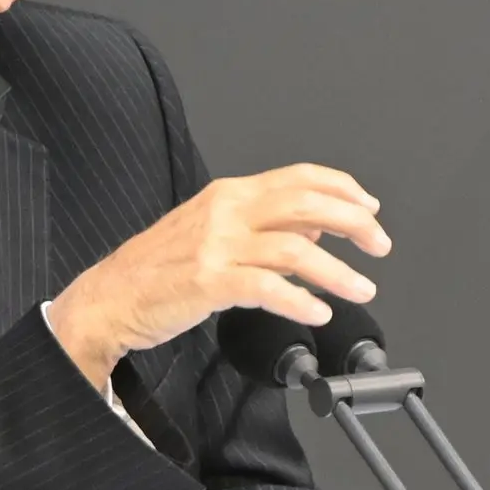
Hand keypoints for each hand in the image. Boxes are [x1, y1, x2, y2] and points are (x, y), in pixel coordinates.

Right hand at [47, 164, 390, 389]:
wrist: (110, 297)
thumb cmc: (157, 269)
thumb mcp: (211, 232)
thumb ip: (261, 226)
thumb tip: (313, 228)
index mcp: (228, 194)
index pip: (300, 177)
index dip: (344, 189)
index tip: (370, 208)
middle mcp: (225, 212)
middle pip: (306, 204)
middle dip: (354, 223)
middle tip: (379, 244)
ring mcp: (216, 245)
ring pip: (295, 248)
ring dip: (338, 270)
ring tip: (362, 288)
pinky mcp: (208, 281)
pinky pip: (268, 288)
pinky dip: (301, 301)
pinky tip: (317, 312)